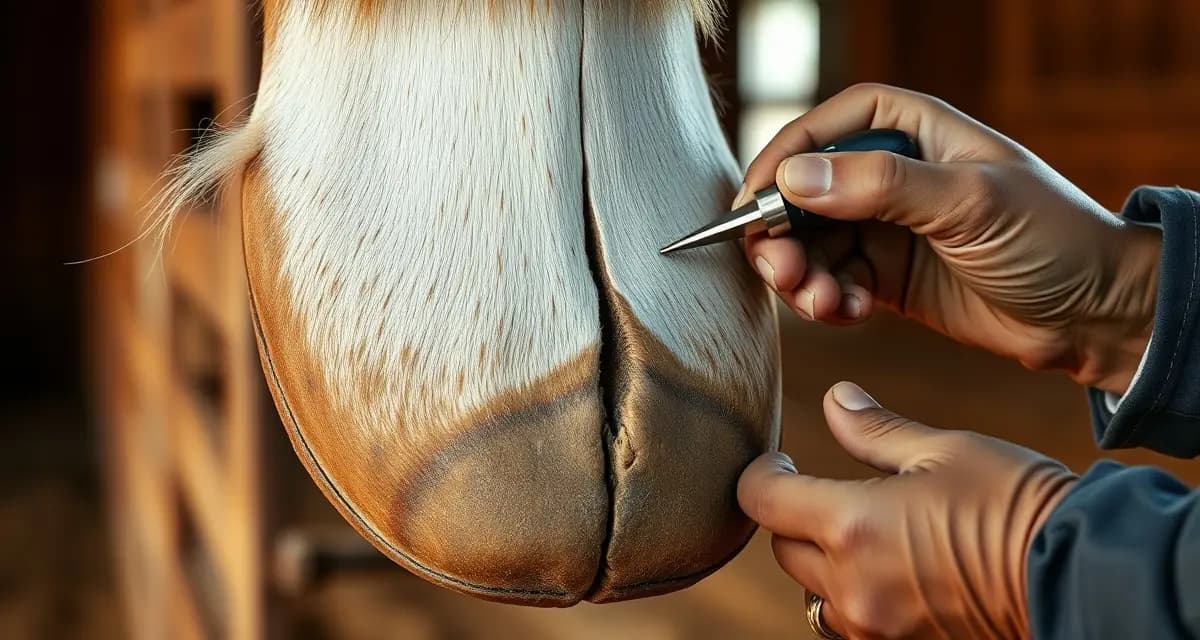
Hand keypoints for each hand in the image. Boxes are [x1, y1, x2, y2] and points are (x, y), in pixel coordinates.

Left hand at [738, 382, 1076, 639]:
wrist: (1082, 576)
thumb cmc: (1015, 503)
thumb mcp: (943, 450)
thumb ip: (874, 429)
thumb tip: (834, 399)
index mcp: (852, 525)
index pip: (762, 500)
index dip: (761, 474)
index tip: (779, 461)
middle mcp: (851, 584)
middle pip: (782, 550)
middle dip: (793, 516)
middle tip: (822, 488)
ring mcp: (875, 625)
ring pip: (813, 593)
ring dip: (822, 562)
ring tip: (860, 532)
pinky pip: (851, 621)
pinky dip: (854, 594)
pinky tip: (889, 568)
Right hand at [739, 84, 1160, 393]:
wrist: (1093, 315)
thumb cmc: (1051, 238)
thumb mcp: (969, 202)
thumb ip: (880, 185)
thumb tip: (795, 177)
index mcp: (915, 131)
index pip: (829, 126)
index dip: (785, 155)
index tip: (754, 198)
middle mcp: (892, 176)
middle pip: (805, 191)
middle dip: (783, 233)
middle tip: (781, 271)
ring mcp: (887, 228)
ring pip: (812, 244)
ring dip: (801, 276)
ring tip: (821, 304)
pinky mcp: (888, 278)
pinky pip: (832, 282)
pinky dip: (827, 301)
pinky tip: (847, 314)